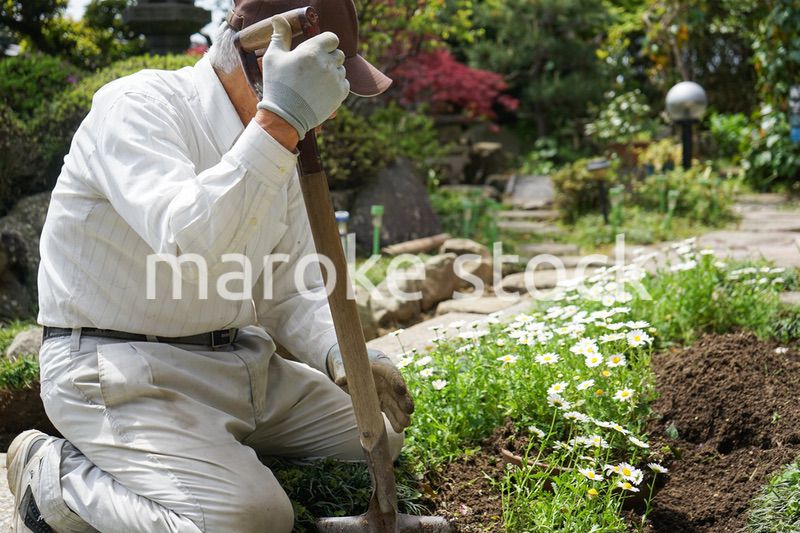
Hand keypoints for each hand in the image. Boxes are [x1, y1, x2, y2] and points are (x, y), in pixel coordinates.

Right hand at [256, 15, 348, 138]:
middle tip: (315, 68)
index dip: (326, 43)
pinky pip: (345, 84)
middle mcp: (327, 63)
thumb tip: (279, 19)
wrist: (285, 116)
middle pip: (338, 54)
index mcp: (312, 51)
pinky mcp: (340, 95)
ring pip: (342, 70)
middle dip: (329, 58)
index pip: (332, 38)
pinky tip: (322, 90)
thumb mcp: (273, 58)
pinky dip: (337, 86)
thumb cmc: (277, 85)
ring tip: (316, 82)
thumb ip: (280, 36)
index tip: (319, 50)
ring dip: (332, 73)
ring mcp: (336, 79)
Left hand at [326, 345, 413, 432]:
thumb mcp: (345, 367)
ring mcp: (387, 393)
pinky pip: (391, 412)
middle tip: (409, 410)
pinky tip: (399, 428)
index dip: (397, 381)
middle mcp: (387, 381)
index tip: (401, 389)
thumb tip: (339, 380)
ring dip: (402, 414)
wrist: (352, 370)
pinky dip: (395, 420)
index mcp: (381, 368)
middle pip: (399, 391)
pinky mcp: (383, 403)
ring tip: (406, 423)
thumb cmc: (350, 366)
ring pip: (397, 404)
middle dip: (405, 400)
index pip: (392, 373)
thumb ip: (343, 373)